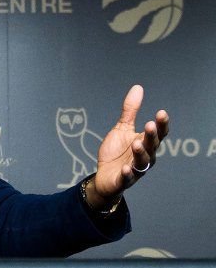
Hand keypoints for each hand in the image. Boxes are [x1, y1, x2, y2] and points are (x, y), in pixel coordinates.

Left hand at [91, 85, 169, 207]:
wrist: (105, 176)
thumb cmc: (117, 152)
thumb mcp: (122, 128)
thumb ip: (130, 110)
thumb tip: (138, 87)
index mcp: (146, 143)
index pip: (158, 133)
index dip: (161, 124)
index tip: (161, 113)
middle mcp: (144, 156)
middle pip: (152, 146)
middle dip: (152, 136)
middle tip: (150, 125)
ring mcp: (135, 169)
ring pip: (142, 162)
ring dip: (140, 153)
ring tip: (136, 144)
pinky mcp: (123, 180)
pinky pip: (127, 177)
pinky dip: (127, 174)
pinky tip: (125, 169)